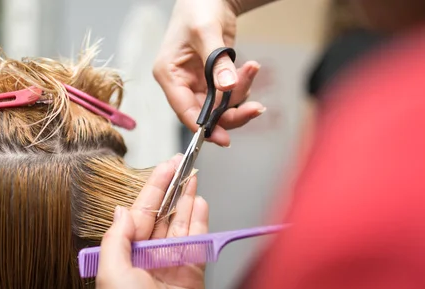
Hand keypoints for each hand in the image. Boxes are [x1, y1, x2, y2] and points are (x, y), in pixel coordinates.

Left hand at [96, 156, 208, 288]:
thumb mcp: (112, 272)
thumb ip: (117, 237)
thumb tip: (122, 209)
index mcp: (125, 255)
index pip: (140, 213)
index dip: (152, 188)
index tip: (164, 167)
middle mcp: (148, 257)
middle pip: (162, 215)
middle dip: (171, 189)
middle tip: (182, 164)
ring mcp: (171, 264)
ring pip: (180, 225)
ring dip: (186, 201)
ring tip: (193, 177)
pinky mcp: (192, 274)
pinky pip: (196, 242)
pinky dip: (199, 222)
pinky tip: (200, 203)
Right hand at [153, 0, 265, 146]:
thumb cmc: (199, 7)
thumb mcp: (206, 31)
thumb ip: (217, 62)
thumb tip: (226, 89)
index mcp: (169, 74)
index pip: (183, 109)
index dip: (203, 127)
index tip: (223, 138)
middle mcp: (181, 83)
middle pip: (205, 113)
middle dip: (231, 112)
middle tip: (255, 108)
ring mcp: (197, 83)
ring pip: (220, 107)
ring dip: (241, 94)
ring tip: (252, 69)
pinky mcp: (212, 80)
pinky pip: (229, 95)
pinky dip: (243, 86)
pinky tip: (250, 68)